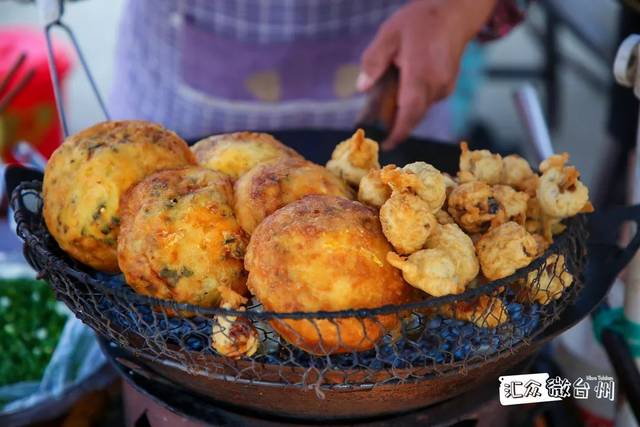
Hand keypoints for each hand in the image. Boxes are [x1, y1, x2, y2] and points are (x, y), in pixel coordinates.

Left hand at [358, 0, 497, 149]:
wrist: (454, 14)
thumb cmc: (420, 22)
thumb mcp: (389, 34)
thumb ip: (374, 61)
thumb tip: (362, 88)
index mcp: (420, 72)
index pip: (410, 110)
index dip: (399, 131)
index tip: (387, 144)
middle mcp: (436, 84)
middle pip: (414, 115)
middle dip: (396, 125)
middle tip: (379, 130)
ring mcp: (445, 87)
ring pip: (420, 109)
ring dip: (403, 110)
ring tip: (388, 103)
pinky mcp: (448, 87)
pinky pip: (427, 101)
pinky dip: (413, 101)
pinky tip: (404, 88)